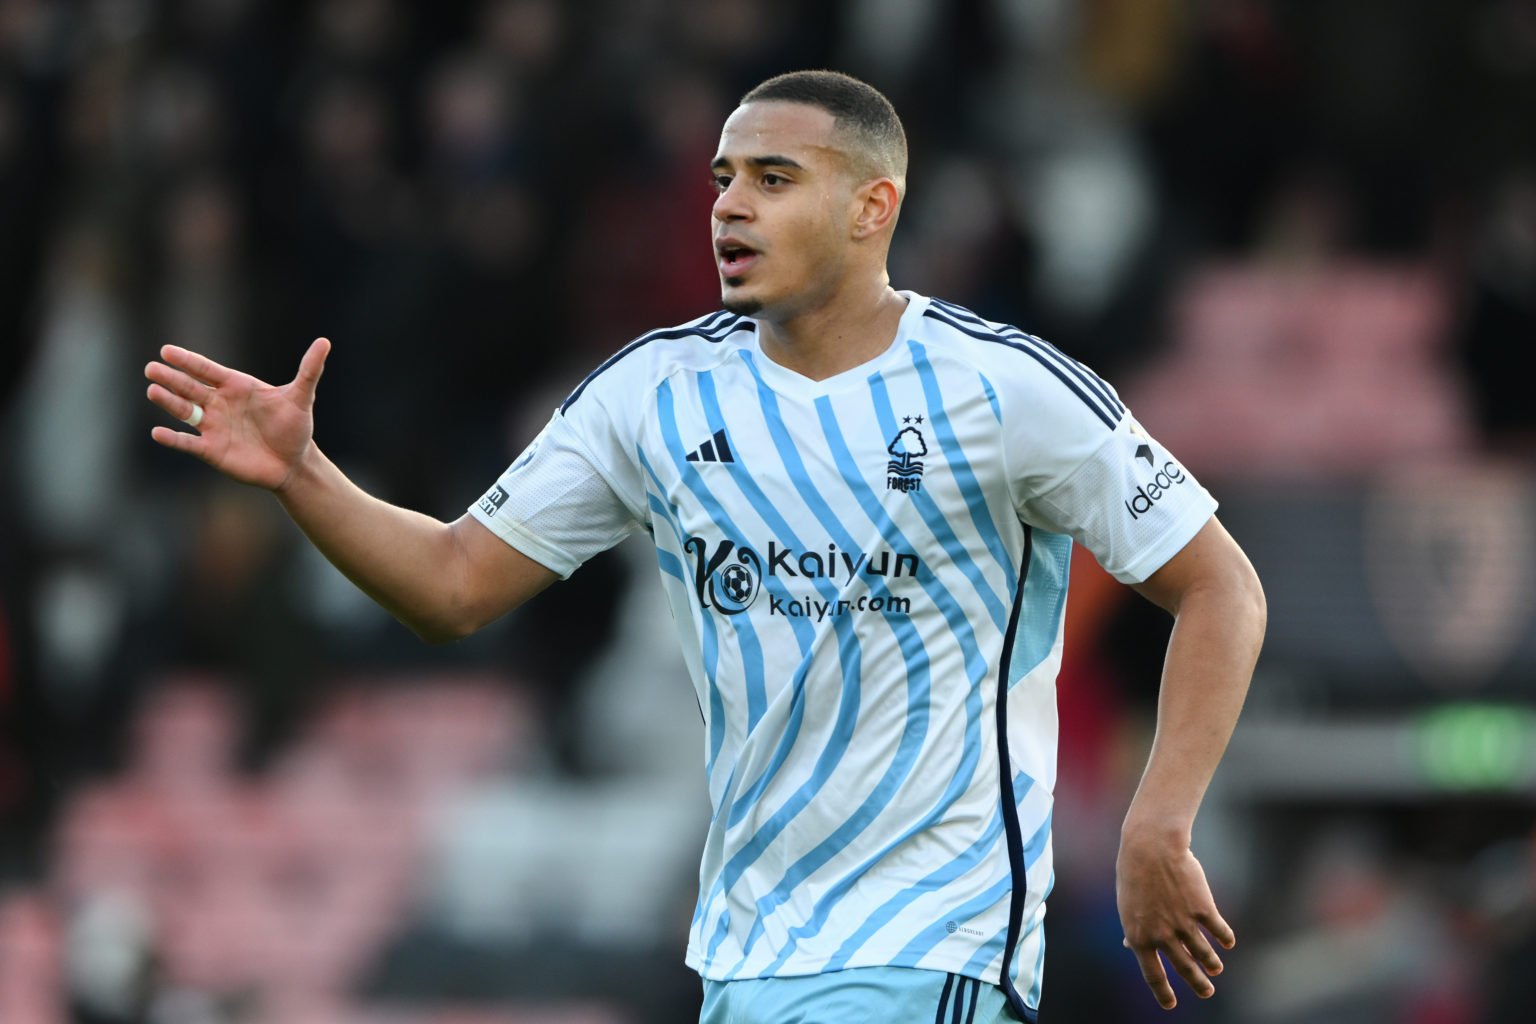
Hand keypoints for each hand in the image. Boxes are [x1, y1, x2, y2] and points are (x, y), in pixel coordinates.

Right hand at [145, 339, 330, 491]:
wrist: (294, 462)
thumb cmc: (295, 426)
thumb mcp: (301, 397)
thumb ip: (309, 370)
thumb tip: (325, 342)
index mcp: (236, 386)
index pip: (207, 370)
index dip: (188, 361)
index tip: (167, 350)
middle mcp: (220, 404)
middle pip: (190, 388)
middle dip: (171, 379)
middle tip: (151, 368)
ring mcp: (213, 427)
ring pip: (185, 412)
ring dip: (168, 402)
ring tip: (152, 391)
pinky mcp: (212, 450)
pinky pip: (188, 443)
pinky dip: (173, 439)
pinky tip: (157, 433)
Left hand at [1116, 830, 1234, 1009]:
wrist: (1151, 848)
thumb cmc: (1134, 875)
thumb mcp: (1127, 906)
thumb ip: (1132, 930)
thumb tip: (1129, 947)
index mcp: (1139, 938)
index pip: (1152, 975)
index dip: (1163, 993)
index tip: (1170, 1005)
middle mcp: (1162, 936)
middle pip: (1185, 970)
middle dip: (1197, 984)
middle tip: (1207, 992)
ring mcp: (1184, 924)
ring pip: (1205, 955)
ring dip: (1212, 965)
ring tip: (1216, 969)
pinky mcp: (1203, 909)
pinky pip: (1219, 931)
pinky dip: (1225, 939)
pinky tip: (1227, 942)